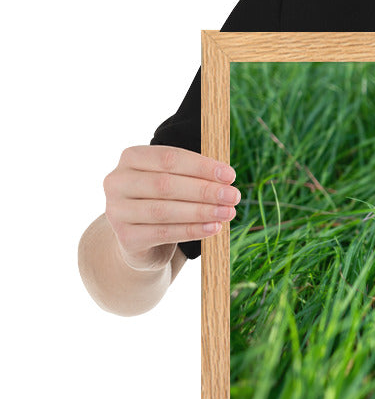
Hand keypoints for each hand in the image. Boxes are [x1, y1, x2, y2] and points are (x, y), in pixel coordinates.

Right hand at [103, 145, 240, 269]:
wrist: (141, 240)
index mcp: (131, 158)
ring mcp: (117, 211)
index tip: (230, 175)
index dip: (201, 166)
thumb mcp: (175, 181)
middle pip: (166, 184)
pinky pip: (164, 233)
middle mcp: (117, 182)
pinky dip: (192, 231)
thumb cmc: (164, 201)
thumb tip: (226, 178)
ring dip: (201, 211)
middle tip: (233, 196)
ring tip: (228, 212)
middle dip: (204, 190)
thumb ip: (195, 175)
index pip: (169, 158)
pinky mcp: (126, 237)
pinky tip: (214, 228)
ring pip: (164, 210)